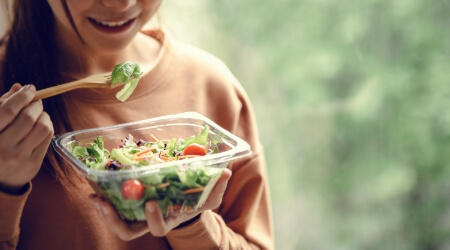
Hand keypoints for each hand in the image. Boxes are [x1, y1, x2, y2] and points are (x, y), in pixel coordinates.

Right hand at [0, 84, 53, 193]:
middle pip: (27, 118)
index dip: (21, 96)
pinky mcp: (34, 163)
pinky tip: (41, 125)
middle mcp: (3, 147)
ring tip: (38, 114)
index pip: (7, 110)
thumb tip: (19, 87)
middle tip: (35, 101)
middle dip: (35, 105)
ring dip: (44, 115)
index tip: (30, 88)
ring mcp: (19, 157)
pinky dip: (48, 126)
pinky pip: (48, 137)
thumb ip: (3, 106)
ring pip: (42, 127)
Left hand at [89, 168, 231, 240]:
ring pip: (118, 222)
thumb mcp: (210, 195)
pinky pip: (115, 205)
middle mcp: (150, 221)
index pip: (158, 228)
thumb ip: (217, 186)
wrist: (186, 199)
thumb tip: (226, 172)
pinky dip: (105, 197)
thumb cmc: (198, 199)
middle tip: (103, 203)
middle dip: (114, 220)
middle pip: (129, 231)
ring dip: (104, 212)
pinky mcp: (131, 204)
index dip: (153, 218)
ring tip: (95, 197)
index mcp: (169, 220)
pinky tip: (97, 184)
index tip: (150, 202)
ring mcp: (139, 215)